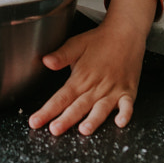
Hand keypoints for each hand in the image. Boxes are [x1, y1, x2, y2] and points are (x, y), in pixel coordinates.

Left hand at [28, 0, 157, 135]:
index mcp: (81, 77)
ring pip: (101, 108)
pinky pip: (127, 104)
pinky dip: (125, 113)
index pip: (61, 97)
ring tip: (84, 130)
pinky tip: (120, 122)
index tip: (35, 121)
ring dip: (93, 119)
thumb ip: (61, 55)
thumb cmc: (100, 41)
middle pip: (78, 106)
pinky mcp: (128, 91)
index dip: (47, 110)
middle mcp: (96, 86)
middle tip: (54, 130)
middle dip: (65, 119)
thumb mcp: (76, 44)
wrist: (126, 33)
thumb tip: (45, 61)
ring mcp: (113, 90)